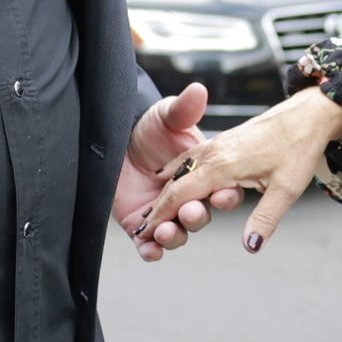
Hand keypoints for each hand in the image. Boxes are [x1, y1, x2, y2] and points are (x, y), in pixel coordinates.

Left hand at [116, 82, 243, 257]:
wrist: (116, 141)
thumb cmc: (148, 128)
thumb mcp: (166, 115)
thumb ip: (183, 109)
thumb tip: (197, 91)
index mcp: (203, 176)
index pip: (222, 191)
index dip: (225, 196)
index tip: (223, 195)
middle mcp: (188, 198)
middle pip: (200, 216)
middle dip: (197, 216)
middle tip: (190, 211)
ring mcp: (166, 214)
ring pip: (177, 233)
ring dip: (174, 235)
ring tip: (165, 230)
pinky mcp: (142, 226)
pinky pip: (149, 247)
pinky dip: (151, 251)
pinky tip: (150, 249)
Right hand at [135, 87, 341, 253]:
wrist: (308, 113)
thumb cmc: (299, 148)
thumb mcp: (287, 189)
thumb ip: (265, 219)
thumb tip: (249, 246)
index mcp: (223, 166)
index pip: (181, 194)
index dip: (161, 215)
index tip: (147, 233)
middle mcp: (214, 154)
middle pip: (175, 184)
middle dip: (157, 208)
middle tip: (143, 230)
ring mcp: (217, 145)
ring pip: (181, 170)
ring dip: (165, 191)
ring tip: (152, 210)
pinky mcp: (223, 141)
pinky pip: (191, 158)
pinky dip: (176, 172)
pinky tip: (170, 176)